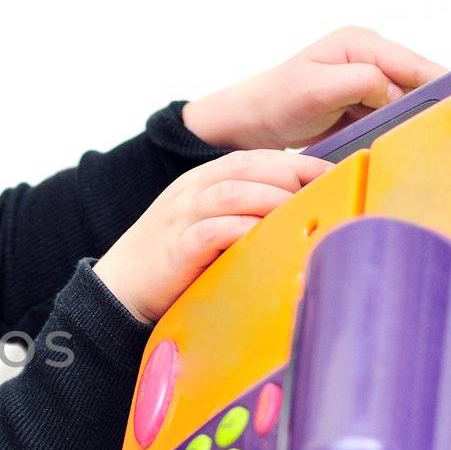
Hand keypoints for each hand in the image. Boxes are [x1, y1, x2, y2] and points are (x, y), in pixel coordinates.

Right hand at [93, 150, 329, 323]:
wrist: (117, 291)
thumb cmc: (171, 262)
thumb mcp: (205, 225)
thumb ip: (242, 214)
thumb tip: (300, 215)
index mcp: (201, 181)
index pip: (256, 158)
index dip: (298, 163)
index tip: (333, 175)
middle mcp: (192, 191)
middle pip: (249, 167)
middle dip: (293, 176)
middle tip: (326, 193)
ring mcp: (181, 217)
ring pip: (234, 191)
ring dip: (272, 199)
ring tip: (301, 214)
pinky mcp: (177, 248)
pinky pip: (213, 229)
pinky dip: (242, 229)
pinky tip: (265, 237)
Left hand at [181, 27, 446, 149]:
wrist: (247, 125)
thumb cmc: (274, 102)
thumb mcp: (316, 90)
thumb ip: (359, 83)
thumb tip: (393, 88)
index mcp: (360, 44)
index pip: (414, 64)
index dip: (441, 84)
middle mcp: (368, 59)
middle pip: (416, 84)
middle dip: (428, 107)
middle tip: (445, 134)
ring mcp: (365, 83)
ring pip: (405, 104)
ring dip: (410, 124)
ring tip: (425, 145)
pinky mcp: (361, 105)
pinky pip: (388, 119)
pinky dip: (393, 132)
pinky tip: (399, 148)